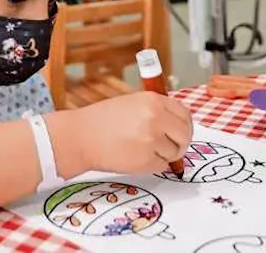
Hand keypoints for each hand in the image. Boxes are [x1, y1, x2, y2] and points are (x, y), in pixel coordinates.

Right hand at [67, 92, 192, 174]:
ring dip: (162, 155)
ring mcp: (152, 140)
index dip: (184, 125)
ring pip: (173, 152)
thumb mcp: (132, 104)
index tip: (180, 132)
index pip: (184, 114)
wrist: (80, 137)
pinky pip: (162, 166)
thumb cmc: (102, 120)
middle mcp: (156, 118)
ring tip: (140, 149)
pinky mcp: (146, 160)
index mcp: (153, 100)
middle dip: (180, 143)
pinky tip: (135, 157)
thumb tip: (178, 125)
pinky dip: (153, 165)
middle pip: (185, 134)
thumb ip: (156, 111)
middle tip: (170, 148)